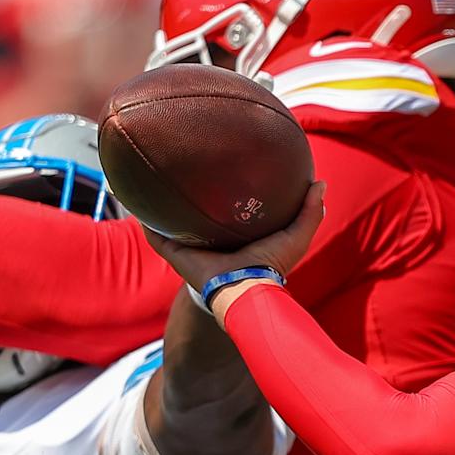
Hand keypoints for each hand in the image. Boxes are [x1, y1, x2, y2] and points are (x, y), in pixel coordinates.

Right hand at [145, 179, 326, 301]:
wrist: (244, 288)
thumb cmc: (270, 266)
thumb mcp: (296, 236)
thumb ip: (309, 211)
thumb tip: (319, 182)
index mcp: (237, 236)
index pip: (230, 210)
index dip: (228, 191)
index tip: (226, 167)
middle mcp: (211, 240)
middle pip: (198, 214)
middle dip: (192, 194)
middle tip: (188, 166)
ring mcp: (190, 246)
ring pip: (171, 221)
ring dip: (162, 204)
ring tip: (154, 175)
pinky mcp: (174, 252)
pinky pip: (154, 234)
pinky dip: (144, 219)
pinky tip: (135, 197)